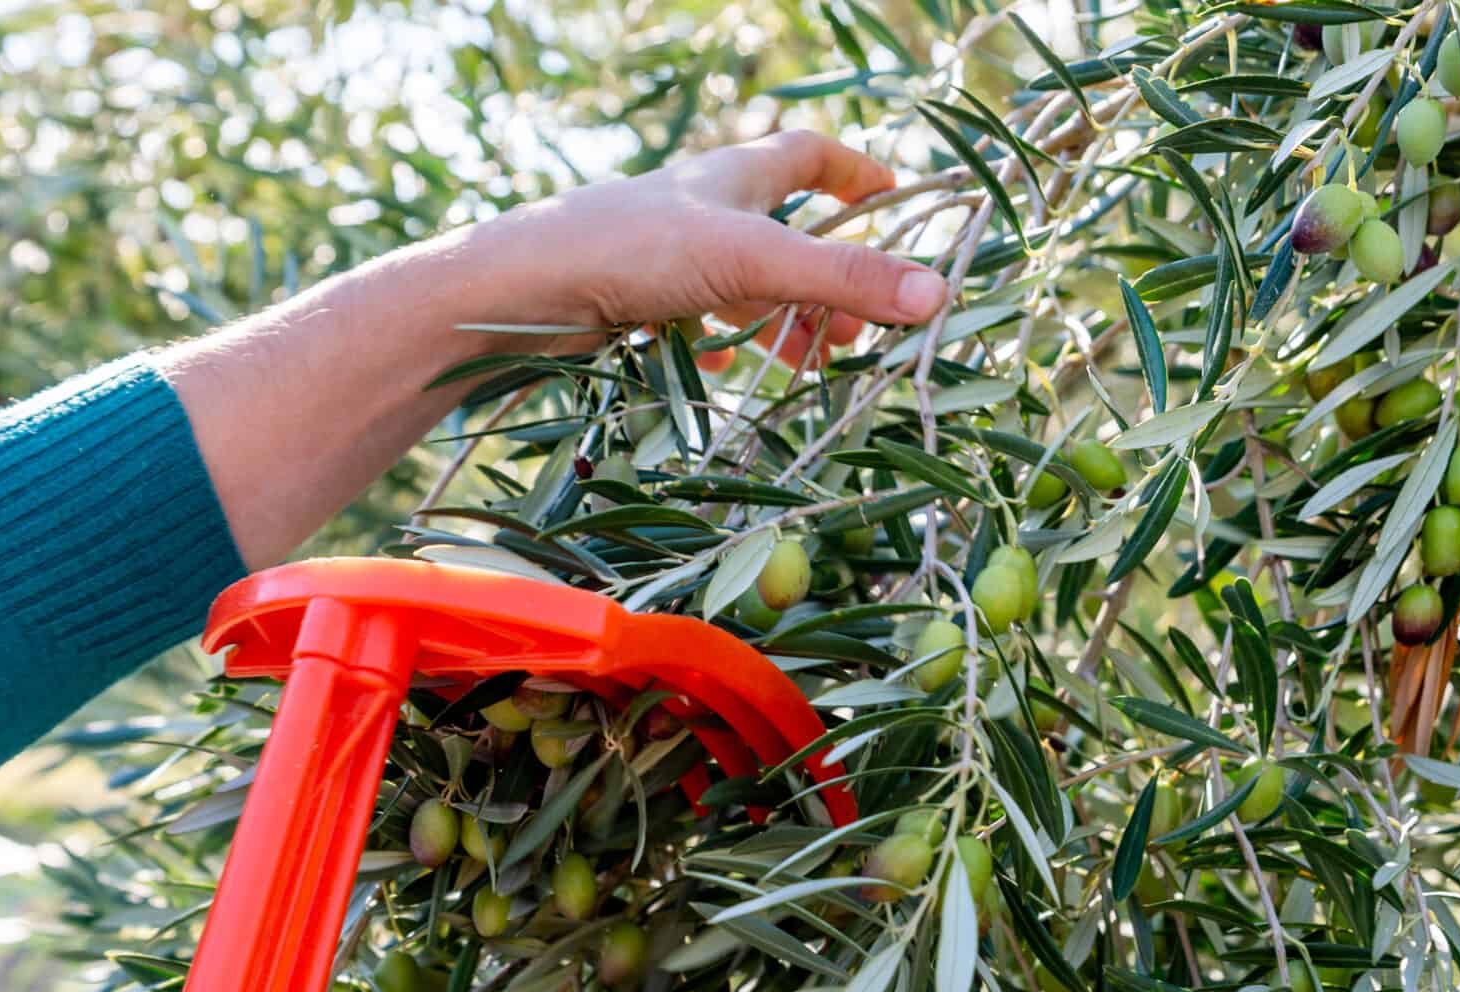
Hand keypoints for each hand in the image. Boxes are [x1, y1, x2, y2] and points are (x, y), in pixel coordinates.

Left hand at [466, 131, 948, 367]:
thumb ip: (841, 281)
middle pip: (784, 232)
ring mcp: (668, 254)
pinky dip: (727, 340)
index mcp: (735, 176)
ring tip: (809, 361)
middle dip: (829, 277)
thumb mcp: (754, 261)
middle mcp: (703, 208)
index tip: (895, 204)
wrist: (524, 289)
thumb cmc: (635, 249)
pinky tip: (735, 368)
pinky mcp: (636, 298)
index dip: (857, 174)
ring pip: (743, 282)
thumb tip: (935, 297)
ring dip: (784, 317)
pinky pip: (697, 318)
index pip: (811, 155)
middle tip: (856, 328)